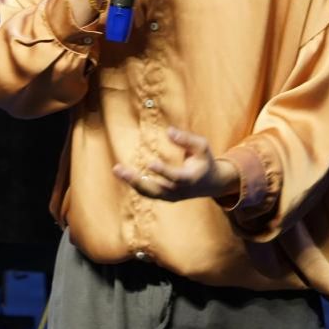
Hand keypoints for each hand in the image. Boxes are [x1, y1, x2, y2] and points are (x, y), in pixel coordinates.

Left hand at [113, 127, 239, 201]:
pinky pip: (148, 192)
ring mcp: (171, 196)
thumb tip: (169, 131)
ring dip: (132, 182)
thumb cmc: (204, 160)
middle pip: (156, 190)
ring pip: (149, 193)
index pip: (175, 178)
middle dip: (137, 181)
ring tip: (116, 169)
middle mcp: (179, 191)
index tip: (150, 163)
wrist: (212, 183)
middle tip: (120, 170)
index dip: (163, 172)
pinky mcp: (165, 197)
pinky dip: (135, 184)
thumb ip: (186, 139)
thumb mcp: (202, 147)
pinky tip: (123, 173)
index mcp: (190, 179)